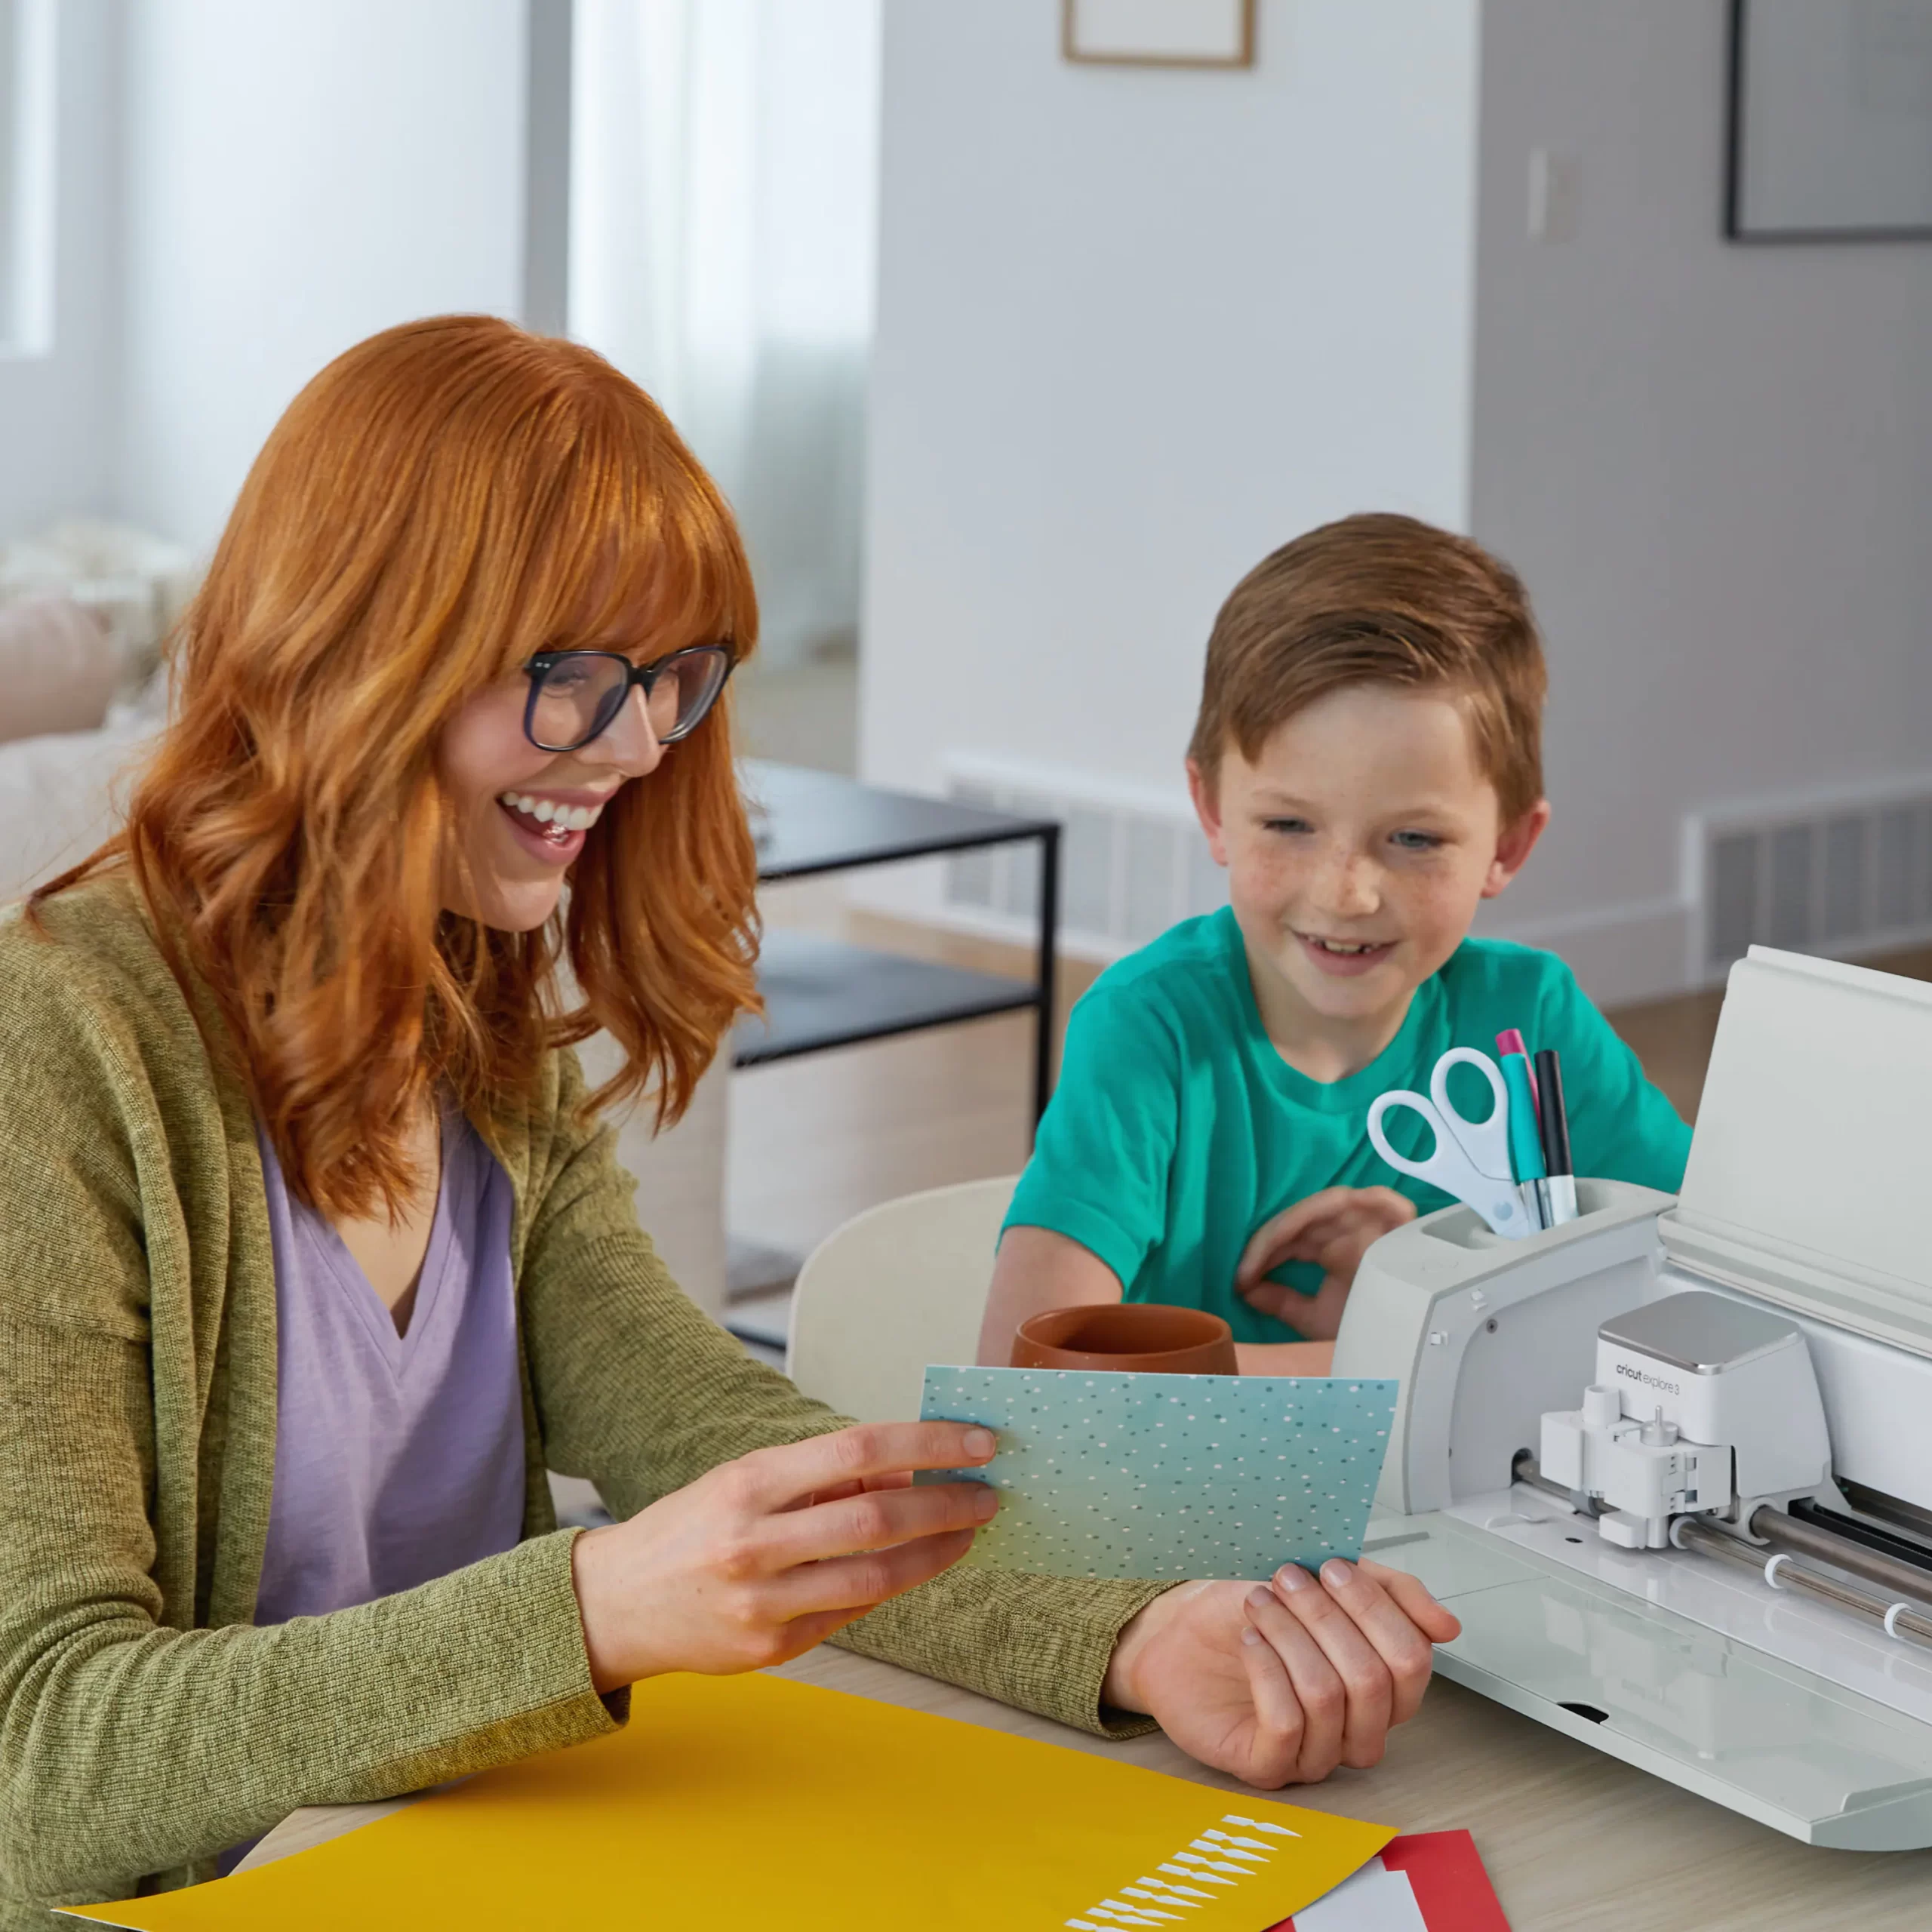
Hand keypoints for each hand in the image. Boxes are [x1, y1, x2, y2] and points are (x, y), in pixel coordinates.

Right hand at [569, 1423, 999, 1691]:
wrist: (614, 1605)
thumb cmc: (691, 1527)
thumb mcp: (745, 1480)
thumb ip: (823, 1477)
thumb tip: (905, 1474)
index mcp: (749, 1484)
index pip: (858, 1450)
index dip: (927, 1445)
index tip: (976, 1443)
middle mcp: (754, 1543)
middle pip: (876, 1519)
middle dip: (946, 1506)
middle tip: (987, 1495)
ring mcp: (763, 1603)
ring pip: (874, 1577)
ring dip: (934, 1554)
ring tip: (967, 1533)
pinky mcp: (772, 1649)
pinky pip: (850, 1613)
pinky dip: (889, 1585)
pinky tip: (914, 1566)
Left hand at [1101, 1558, 1459, 1785]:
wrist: (1179, 1633)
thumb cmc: (1253, 1611)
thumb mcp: (1324, 1583)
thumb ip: (1390, 1593)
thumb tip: (1447, 1625)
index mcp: (1381, 1686)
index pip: (1412, 1659)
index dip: (1374, 1608)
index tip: (1332, 1566)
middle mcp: (1356, 1728)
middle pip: (1374, 1681)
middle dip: (1327, 1618)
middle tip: (1288, 1578)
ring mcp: (1315, 1753)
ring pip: (1328, 1700)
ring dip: (1290, 1637)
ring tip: (1260, 1603)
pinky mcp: (1268, 1767)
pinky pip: (1286, 1727)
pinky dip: (1267, 1671)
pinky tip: (1249, 1642)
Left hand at [1235, 1187, 1415, 1339]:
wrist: (1413, 1354)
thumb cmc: (1369, 1335)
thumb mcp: (1317, 1320)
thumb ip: (1282, 1302)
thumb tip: (1245, 1289)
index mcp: (1335, 1250)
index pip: (1292, 1238)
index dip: (1262, 1253)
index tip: (1240, 1281)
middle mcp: (1354, 1232)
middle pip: (1306, 1219)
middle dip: (1271, 1240)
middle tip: (1247, 1270)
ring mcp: (1378, 1224)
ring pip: (1329, 1205)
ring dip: (1294, 1224)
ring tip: (1267, 1250)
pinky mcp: (1404, 1222)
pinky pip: (1379, 1199)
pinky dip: (1348, 1203)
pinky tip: (1311, 1222)